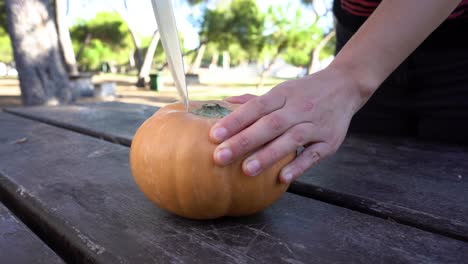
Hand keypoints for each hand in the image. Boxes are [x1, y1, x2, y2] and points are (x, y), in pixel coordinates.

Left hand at [209, 65, 367, 182]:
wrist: (345, 86)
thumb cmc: (305, 92)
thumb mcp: (282, 90)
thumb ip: (254, 101)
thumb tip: (224, 103)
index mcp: (283, 95)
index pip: (256, 107)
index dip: (235, 121)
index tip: (214, 135)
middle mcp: (299, 108)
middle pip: (269, 125)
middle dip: (244, 141)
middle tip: (220, 156)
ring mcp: (315, 125)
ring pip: (291, 139)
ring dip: (268, 155)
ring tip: (246, 170)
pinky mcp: (330, 141)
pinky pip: (314, 155)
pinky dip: (299, 166)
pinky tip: (282, 178)